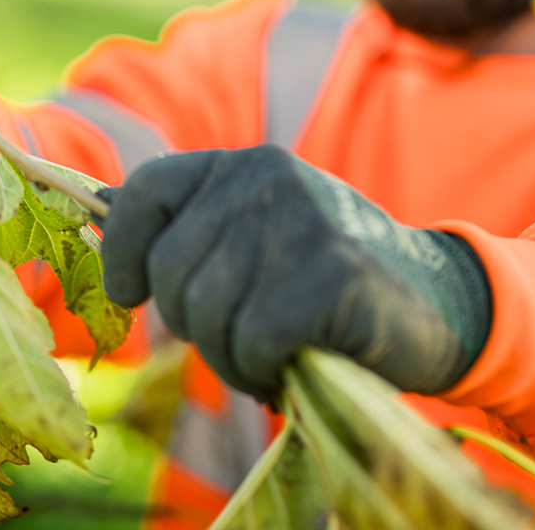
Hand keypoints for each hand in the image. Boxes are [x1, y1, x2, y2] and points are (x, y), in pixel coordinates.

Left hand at [99, 146, 490, 399]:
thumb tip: (94, 208)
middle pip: (169, 271)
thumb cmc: (328, 281)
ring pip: (206, 313)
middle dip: (194, 325)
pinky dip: (263, 371)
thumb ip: (192, 225)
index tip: (131, 293)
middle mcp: (266, 177)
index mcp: (242, 164)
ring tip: (273, 353)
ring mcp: (300, 220)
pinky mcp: (331, 272)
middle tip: (243, 338)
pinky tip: (296, 363)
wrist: (441, 304)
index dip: (123, 252)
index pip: (145, 192)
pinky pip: (251, 341)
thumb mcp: (257, 235)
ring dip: (231, 356)